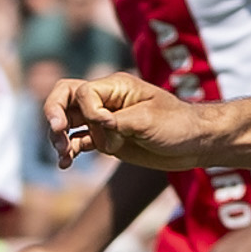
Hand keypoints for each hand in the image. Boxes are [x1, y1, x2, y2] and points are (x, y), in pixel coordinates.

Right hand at [47, 72, 205, 170]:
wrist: (195, 144)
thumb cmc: (178, 125)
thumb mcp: (148, 120)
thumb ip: (116, 121)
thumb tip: (94, 124)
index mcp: (116, 87)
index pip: (83, 92)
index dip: (89, 112)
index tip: (109, 126)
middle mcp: (105, 101)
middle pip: (65, 98)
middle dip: (54, 114)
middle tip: (57, 131)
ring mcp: (103, 121)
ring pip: (68, 122)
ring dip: (59, 137)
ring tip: (64, 154)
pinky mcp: (106, 139)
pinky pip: (78, 142)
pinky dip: (69, 151)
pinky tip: (65, 164)